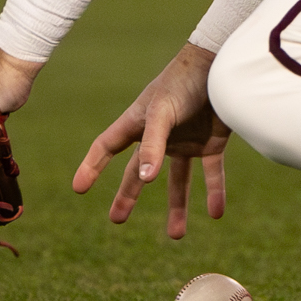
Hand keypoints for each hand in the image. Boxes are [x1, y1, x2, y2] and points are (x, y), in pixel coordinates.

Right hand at [72, 42, 229, 237]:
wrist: (222, 65)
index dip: (91, 166)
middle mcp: (159, 135)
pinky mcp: (210, 142)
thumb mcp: (163, 112)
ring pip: (177, 180)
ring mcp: (185, 140)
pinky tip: (215, 213)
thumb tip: (144, 180)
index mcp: (138, 122)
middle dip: (128, 195)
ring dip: (177, 206)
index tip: (78, 188)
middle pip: (138, 171)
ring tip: (176, 235)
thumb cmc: (184, 82)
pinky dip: (213, 192)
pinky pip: (210, 174)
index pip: (106, 147)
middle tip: (116, 220)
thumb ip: (153, 144)